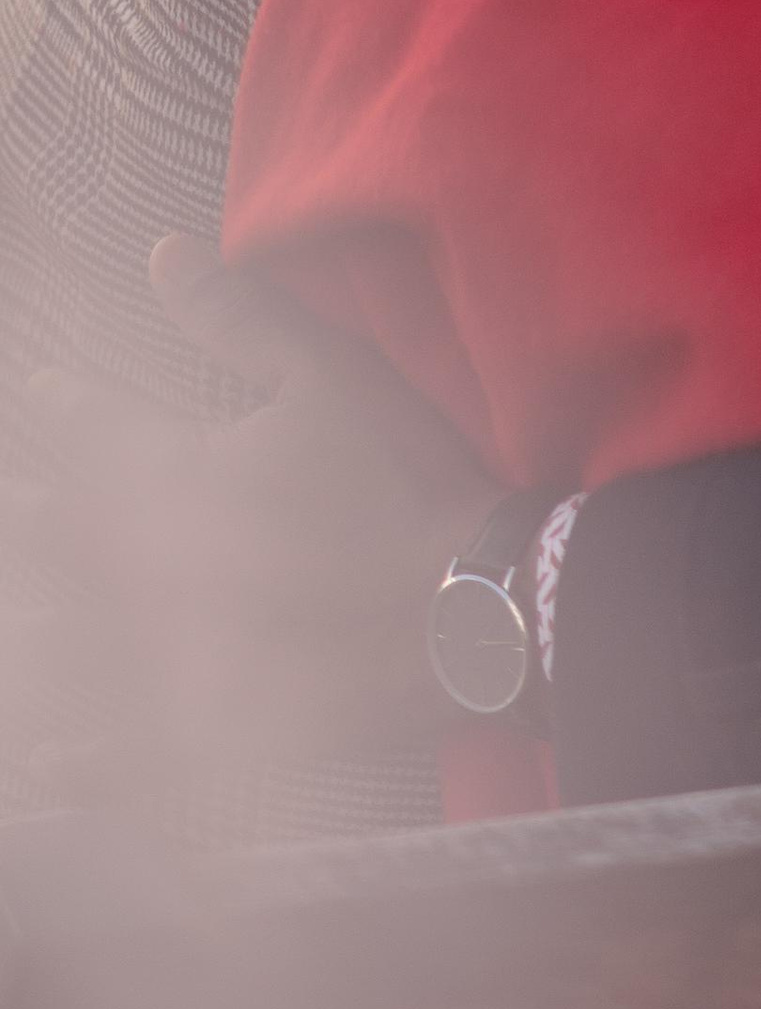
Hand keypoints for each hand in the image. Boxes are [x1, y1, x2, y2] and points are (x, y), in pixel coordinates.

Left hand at [11, 236, 499, 797]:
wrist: (467, 608)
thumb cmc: (401, 478)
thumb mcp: (330, 372)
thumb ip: (235, 313)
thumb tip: (158, 250)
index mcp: (167, 473)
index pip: (81, 426)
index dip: (55, 404)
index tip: (39, 392)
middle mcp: (138, 568)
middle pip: (40, 540)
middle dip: (21, 516)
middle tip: (14, 506)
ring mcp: (156, 659)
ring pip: (49, 647)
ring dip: (29, 629)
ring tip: (19, 623)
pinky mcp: (190, 734)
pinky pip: (99, 756)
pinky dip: (62, 756)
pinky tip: (41, 758)